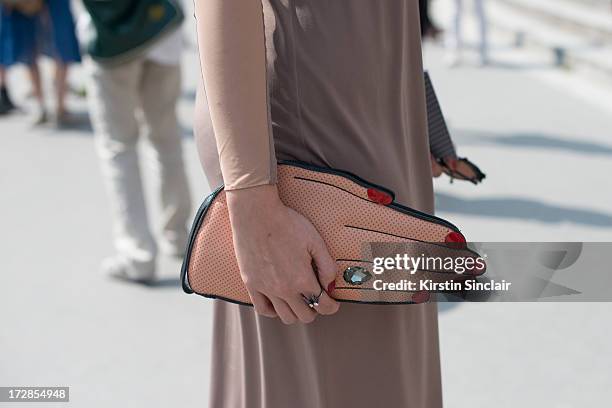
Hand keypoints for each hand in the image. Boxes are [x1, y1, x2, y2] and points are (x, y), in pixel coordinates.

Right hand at [226, 184, 339, 323]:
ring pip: (285, 317)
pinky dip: (273, 311)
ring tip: (299, 301)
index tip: (333, 303)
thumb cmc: (287, 223)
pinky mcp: (251, 284)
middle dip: (316, 310)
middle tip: (317, 299)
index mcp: (303, 279)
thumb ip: (327, 266)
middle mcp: (285, 289)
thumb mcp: (315, 241)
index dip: (332, 307)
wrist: (256, 214)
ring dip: (296, 313)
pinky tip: (278, 302)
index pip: (323, 305)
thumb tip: (330, 286)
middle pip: (305, 316)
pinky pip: (263, 310)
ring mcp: (266, 289)